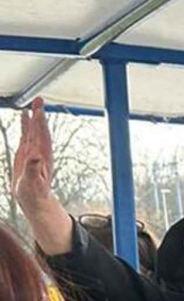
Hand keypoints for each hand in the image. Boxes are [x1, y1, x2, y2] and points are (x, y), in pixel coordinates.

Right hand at [11, 98, 71, 254]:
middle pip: (39, 129)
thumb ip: (33, 169)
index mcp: (42, 157)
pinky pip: (26, 136)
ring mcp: (33, 151)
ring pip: (33, 131)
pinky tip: (24, 117)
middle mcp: (39, 152)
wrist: (34, 201)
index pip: (41, 136)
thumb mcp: (33, 182)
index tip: (39, 110)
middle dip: (39, 114)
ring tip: (33, 104)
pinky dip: (26, 125)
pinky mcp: (27, 154)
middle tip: (39, 99)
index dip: (40, 123)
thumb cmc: (35, 194)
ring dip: (34, 117)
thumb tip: (35, 156)